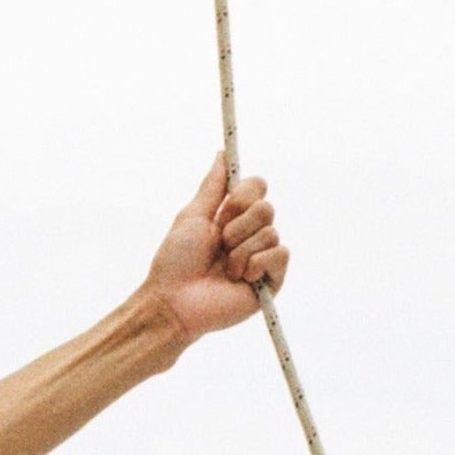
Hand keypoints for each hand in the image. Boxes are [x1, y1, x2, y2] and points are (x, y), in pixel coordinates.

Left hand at [145, 160, 286, 344]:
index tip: (223, 210)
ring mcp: (262, 257)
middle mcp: (250, 234)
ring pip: (271, 232)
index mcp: (233, 217)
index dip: (243, 195)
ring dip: (240, 250)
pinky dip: (256, 263)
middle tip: (219, 244)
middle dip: (238, 225)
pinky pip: (280, 254)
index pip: (257, 186)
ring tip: (224, 268)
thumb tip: (222, 154)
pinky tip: (240, 278)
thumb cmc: (175, 261)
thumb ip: (212, 186)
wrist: (174, 300)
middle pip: (267, 208)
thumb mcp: (192, 215)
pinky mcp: (272, 279)